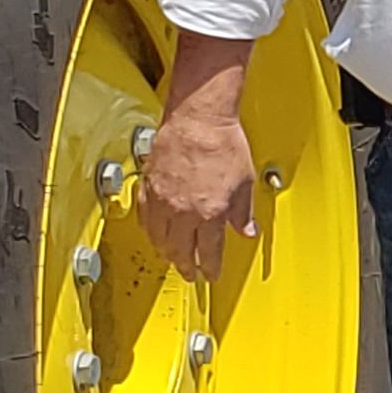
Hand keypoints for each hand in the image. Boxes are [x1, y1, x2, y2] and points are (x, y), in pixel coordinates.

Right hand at [133, 96, 258, 281]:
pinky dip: (149, 231)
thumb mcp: (245, 182)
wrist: (198, 117)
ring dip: (166, 253)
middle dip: (187, 267)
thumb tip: (246, 230)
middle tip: (191, 275)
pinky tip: (153, 233)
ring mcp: (163, 200)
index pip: (209, 253)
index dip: (211, 268)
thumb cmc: (222, 142)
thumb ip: (243, 212)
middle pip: (181, 251)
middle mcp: (183, 211)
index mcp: (210, 213)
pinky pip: (144, 218)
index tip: (211, 274)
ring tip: (172, 258)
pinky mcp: (148, 186)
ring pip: (159, 239)